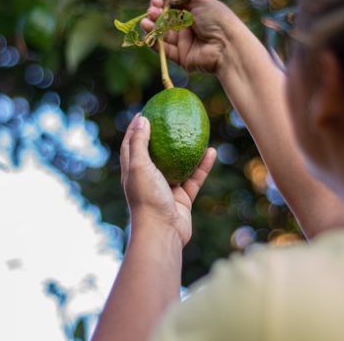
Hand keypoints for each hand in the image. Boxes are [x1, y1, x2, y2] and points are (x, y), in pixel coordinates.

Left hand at [120, 114, 216, 245]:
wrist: (162, 232)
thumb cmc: (147, 198)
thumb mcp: (139, 166)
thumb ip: (139, 144)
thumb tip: (142, 119)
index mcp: (133, 171)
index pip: (131, 144)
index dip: (135, 128)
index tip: (144, 112)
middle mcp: (149, 178)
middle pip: (156, 153)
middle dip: (163, 136)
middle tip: (173, 118)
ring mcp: (166, 188)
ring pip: (179, 164)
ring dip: (188, 150)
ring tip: (198, 132)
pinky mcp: (182, 198)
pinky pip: (194, 177)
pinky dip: (203, 166)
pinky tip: (211, 151)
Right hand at [141, 0, 251, 75]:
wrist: (227, 45)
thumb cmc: (217, 19)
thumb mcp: (198, 0)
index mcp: (194, 11)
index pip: (172, 5)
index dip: (162, 1)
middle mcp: (188, 26)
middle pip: (165, 18)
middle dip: (156, 12)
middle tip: (154, 9)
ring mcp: (184, 42)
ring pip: (162, 33)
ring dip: (152, 25)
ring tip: (148, 20)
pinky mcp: (180, 56)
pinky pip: (163, 49)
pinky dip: (153, 40)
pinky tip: (147, 30)